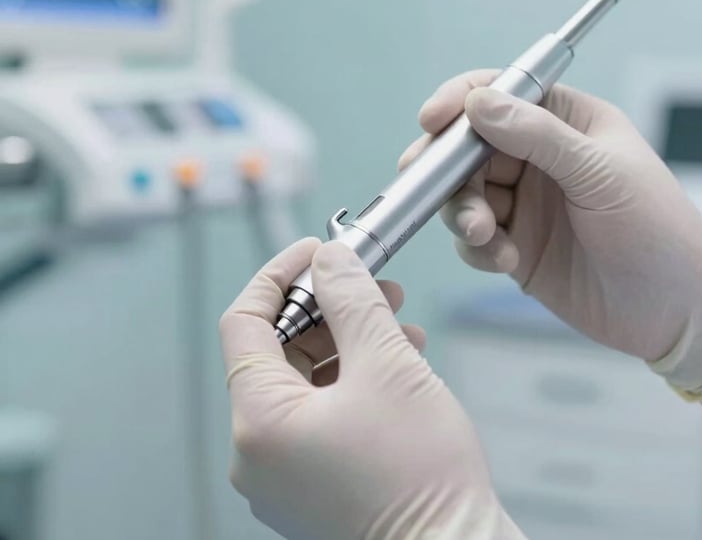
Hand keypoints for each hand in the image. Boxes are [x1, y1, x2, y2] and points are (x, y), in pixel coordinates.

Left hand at [219, 236, 524, 539]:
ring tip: (397, 323)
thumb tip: (329, 260)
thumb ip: (351, 298)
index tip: (315, 252)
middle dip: (327, 308)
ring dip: (348, 340)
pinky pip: (319, 412)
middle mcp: (259, 454)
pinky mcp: (313, 485)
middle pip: (276, 349)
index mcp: (260, 422)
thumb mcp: (386, 362)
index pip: (244, 321)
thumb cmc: (421, 478)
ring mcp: (285, 475)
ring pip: (303, 380)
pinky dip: (352, 378)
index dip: (280, 275)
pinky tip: (396, 360)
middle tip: (369, 283)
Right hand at [400, 74, 701, 399]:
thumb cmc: (657, 228)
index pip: (500, 92)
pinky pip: (471, 236)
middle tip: (437, 189)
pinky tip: (507, 260)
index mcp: (565, 121)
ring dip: (463, 212)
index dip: (460, 101)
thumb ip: (537, 135)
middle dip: (449, 168)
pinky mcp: (514, 244)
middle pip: (467, 145)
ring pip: (462, 192)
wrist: (677, 311)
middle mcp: (538, 156)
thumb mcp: (599, 172)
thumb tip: (478, 102)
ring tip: (485, 235)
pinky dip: (477, 247)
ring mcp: (524, 201)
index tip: (432, 120)